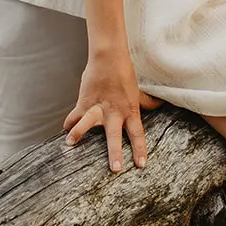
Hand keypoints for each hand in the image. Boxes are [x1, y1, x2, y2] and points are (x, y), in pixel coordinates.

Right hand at [63, 55, 160, 170]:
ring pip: (88, 122)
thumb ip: (146, 101)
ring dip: (79, 133)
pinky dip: (70, 122)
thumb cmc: (125, 73)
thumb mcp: (137, 90)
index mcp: (130, 111)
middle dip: (115, 152)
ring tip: (70, 143)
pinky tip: (66, 129)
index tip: (140, 164)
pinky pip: (76, 114)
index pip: (137, 133)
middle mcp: (114, 112)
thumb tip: (159, 103)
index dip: (139, 149)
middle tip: (115, 168)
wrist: (109, 57)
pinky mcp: (85, 101)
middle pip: (115, 135)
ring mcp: (98, 107)